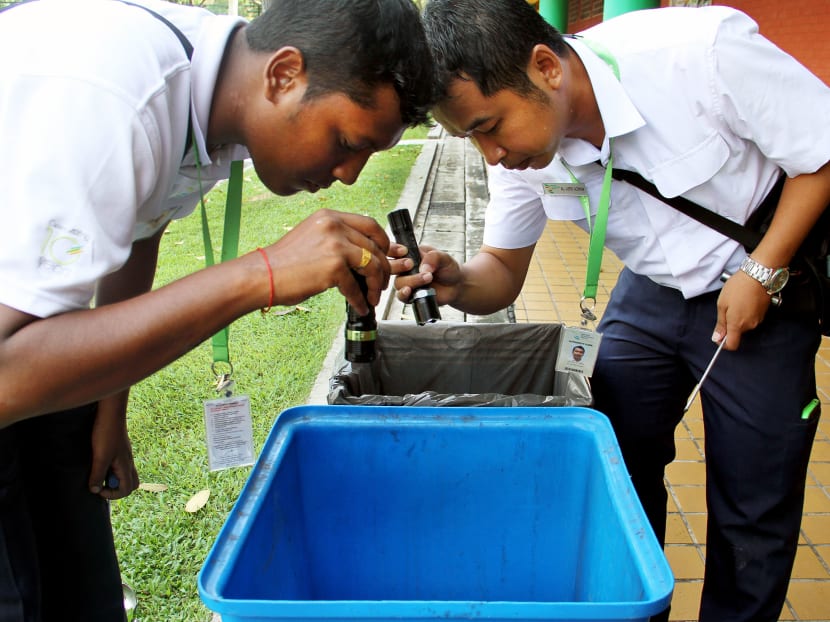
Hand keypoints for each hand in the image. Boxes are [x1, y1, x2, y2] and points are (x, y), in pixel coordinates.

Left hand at [88, 392, 138, 499]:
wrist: (111, 412)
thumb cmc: (106, 434)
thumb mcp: (100, 457)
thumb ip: (97, 475)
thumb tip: (95, 490)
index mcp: (126, 465)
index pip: (127, 489)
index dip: (112, 494)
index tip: (98, 489)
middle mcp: (128, 461)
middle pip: (132, 484)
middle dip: (117, 489)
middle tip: (102, 483)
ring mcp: (125, 454)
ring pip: (126, 473)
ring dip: (114, 478)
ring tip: (100, 472)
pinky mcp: (120, 448)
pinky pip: (121, 464)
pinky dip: (112, 469)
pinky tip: (100, 460)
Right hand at [260, 209, 389, 315]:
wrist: (262, 275)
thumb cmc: (284, 262)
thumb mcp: (313, 237)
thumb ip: (337, 239)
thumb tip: (365, 253)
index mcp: (330, 216)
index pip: (370, 224)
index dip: (384, 241)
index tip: (392, 253)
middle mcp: (334, 225)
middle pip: (375, 246)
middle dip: (384, 268)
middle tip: (383, 283)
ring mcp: (335, 244)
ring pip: (373, 265)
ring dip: (376, 285)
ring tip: (373, 297)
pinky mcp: (334, 266)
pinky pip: (357, 286)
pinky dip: (360, 299)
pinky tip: (360, 306)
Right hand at [389, 243, 461, 305]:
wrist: (456, 285)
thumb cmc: (448, 268)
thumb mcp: (444, 258)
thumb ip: (434, 258)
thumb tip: (423, 268)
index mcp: (410, 254)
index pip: (393, 250)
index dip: (393, 250)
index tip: (403, 251)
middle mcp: (405, 269)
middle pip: (391, 267)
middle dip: (398, 266)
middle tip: (411, 264)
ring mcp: (407, 282)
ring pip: (398, 282)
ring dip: (412, 280)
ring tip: (428, 277)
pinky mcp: (410, 295)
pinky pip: (401, 296)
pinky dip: (404, 294)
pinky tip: (410, 291)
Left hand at [714, 271, 771, 349]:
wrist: (758, 275)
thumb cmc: (737, 288)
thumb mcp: (722, 304)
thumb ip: (721, 323)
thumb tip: (717, 338)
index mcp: (737, 324)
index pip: (732, 345)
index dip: (724, 343)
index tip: (719, 335)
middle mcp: (750, 325)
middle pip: (737, 333)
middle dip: (730, 324)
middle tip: (726, 308)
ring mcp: (758, 319)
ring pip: (745, 325)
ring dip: (738, 317)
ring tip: (736, 301)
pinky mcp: (764, 313)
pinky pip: (752, 318)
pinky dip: (746, 312)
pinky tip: (744, 300)